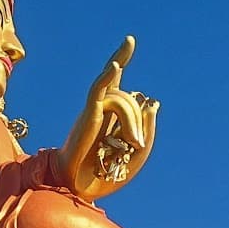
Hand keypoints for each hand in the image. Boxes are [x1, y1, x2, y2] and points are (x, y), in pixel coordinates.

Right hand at [58, 36, 158, 199]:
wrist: (76, 187)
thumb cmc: (101, 175)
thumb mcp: (135, 157)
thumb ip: (147, 133)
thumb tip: (152, 104)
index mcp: (109, 118)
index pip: (117, 84)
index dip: (120, 58)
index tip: (128, 40)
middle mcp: (100, 109)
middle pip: (129, 98)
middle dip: (138, 121)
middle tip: (136, 144)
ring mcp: (93, 109)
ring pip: (121, 98)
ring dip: (131, 120)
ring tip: (132, 143)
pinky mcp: (87, 113)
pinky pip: (99, 90)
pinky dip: (108, 76)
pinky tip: (115, 64)